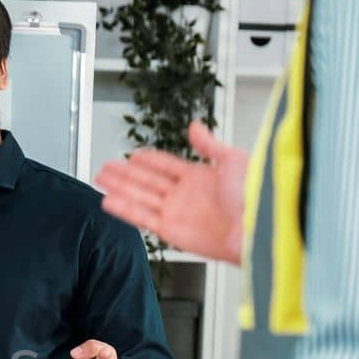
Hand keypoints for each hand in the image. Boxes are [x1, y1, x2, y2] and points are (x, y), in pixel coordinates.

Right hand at [95, 120, 247, 264]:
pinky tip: (110, 201)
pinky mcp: (172, 233)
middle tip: (106, 167)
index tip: (133, 155)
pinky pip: (143, 219)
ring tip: (100, 180)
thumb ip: (209, 144)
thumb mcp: (233, 159)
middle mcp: (186, 196)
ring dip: (120, 189)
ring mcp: (177, 214)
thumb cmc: (255, 195)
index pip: (166, 166)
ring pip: (140, 198)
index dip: (149, 160)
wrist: (258, 228)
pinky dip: (125, 210)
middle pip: (147, 182)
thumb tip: (195, 125)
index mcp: (200, 177)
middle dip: (125, 174)